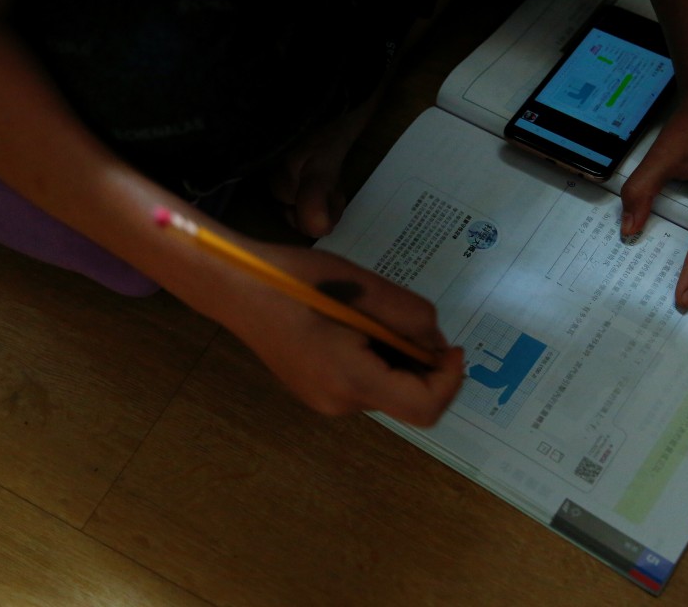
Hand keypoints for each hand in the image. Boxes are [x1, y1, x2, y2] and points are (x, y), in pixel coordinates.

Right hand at [211, 241, 464, 425]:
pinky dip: (377, 360)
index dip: (450, 381)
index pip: (424, 407)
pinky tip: (356, 325)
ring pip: (386, 389)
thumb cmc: (294, 280)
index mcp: (351, 381)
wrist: (234, 287)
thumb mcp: (363, 287)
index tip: (453, 347)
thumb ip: (410, 316)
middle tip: (409, 320)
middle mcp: (339, 402)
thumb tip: (436, 344)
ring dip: (398, 358)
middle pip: (406, 399)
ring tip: (374, 315)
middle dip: (423, 364)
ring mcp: (324, 401)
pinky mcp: (315, 390)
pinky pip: (363, 383)